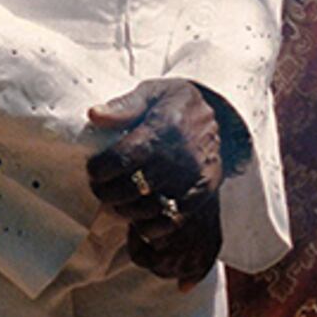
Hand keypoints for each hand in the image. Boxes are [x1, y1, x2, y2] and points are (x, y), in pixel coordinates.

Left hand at [84, 78, 233, 284]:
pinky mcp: (201, 197)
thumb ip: (124, 106)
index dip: (99, 170)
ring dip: (124, 209)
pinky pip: (169, 222)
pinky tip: (140, 214)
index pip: (119, 160)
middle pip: (129, 188)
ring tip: (118, 200)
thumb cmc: (178, 104)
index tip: (93, 170)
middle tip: (100, 188)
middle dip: (106, 192)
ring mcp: (191, 180)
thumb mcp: (153, 93)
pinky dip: (149, 224)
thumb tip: (94, 115)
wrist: (224, 116)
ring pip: (145, 209)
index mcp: (161, 129)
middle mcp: (177, 157)